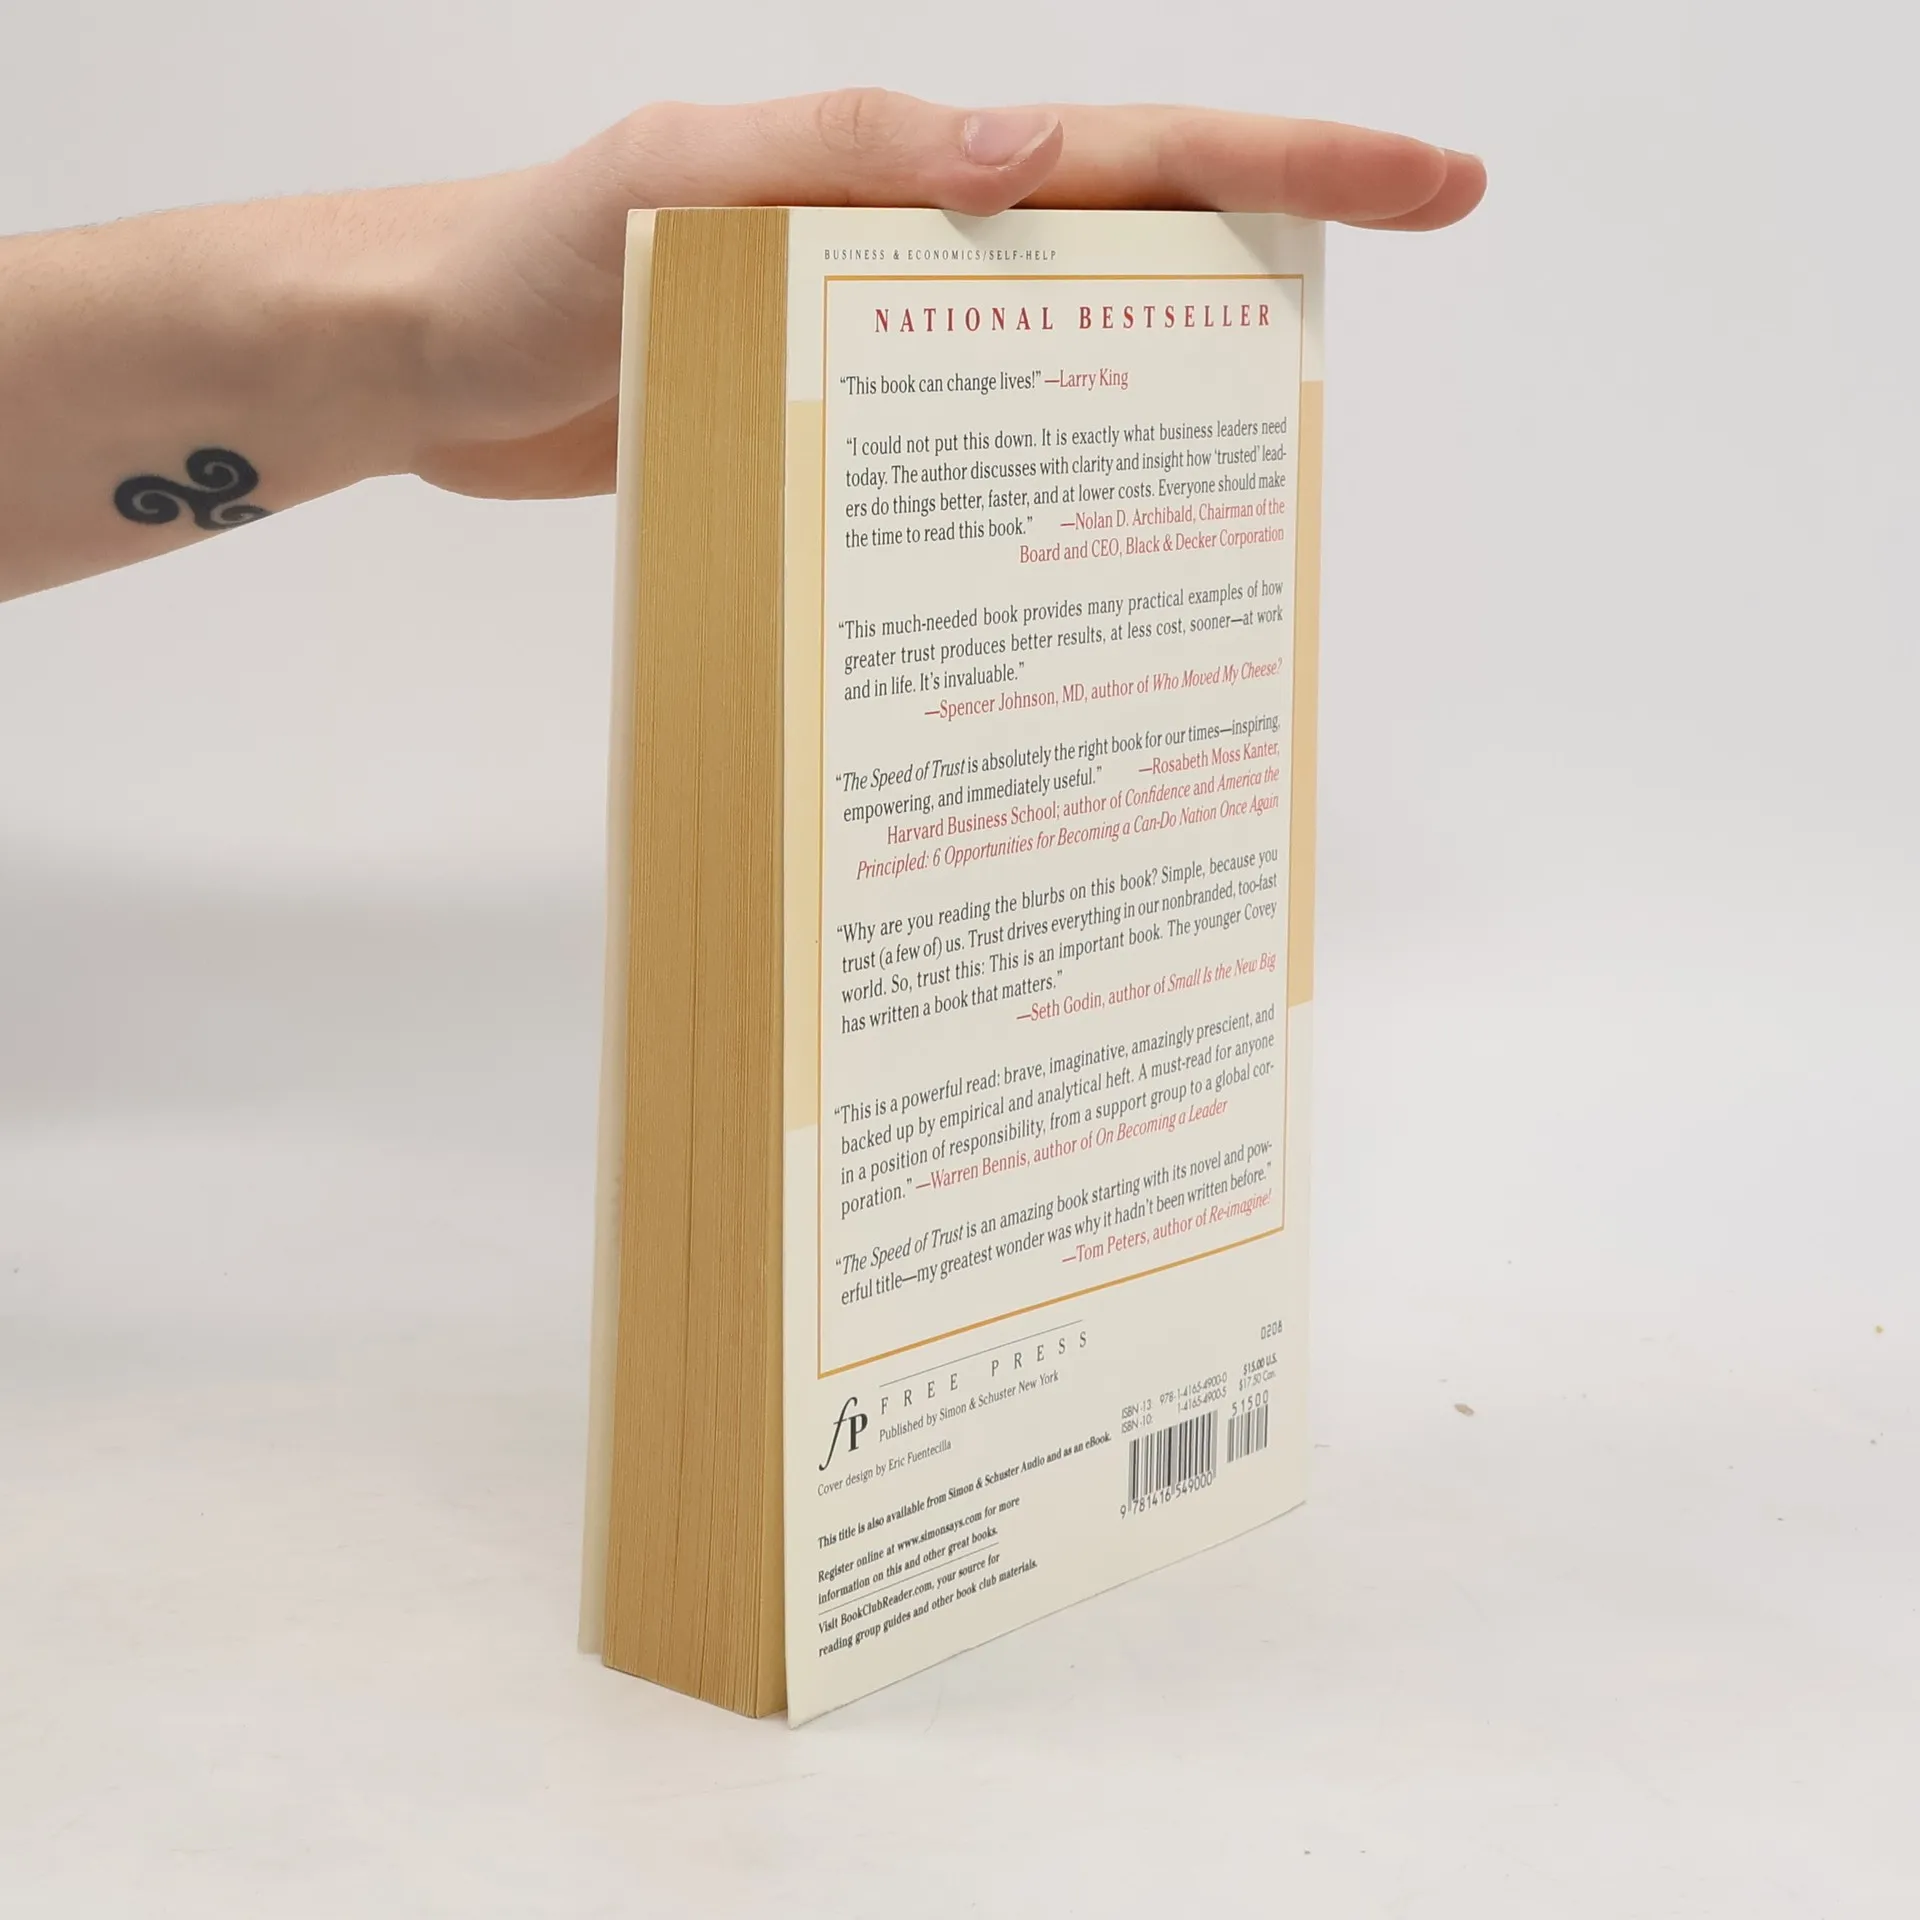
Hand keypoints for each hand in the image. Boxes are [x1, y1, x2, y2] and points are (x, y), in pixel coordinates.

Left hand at [407, 92, 1484, 499]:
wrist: (430, 364)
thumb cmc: (523, 260)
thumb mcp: (673, 173)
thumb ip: (843, 148)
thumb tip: (1026, 153)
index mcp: (904, 176)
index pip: (1134, 155)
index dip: (1293, 163)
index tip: (1428, 183)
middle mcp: (914, 258)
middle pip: (1134, 258)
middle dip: (1269, 283)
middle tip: (1367, 350)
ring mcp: (881, 352)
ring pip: (1061, 369)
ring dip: (1157, 413)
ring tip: (1254, 492)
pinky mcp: (835, 434)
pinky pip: (961, 456)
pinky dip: (1028, 494)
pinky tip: (1069, 565)